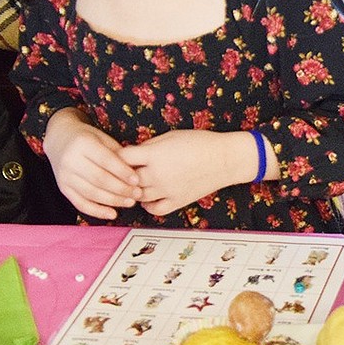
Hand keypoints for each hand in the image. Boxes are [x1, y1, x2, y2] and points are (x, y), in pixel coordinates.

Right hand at [42, 108, 141, 218]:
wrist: (59, 139)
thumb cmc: (87, 138)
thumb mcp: (102, 138)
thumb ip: (117, 153)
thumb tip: (136, 172)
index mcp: (83, 143)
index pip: (105, 160)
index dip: (122, 172)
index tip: (137, 180)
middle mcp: (70, 160)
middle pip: (98, 179)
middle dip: (121, 189)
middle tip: (138, 194)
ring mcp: (64, 176)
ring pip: (91, 193)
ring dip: (112, 200)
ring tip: (130, 202)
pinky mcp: (63, 188)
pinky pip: (80, 203)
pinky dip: (97, 211)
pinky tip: (112, 214)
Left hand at [119, 129, 250, 216]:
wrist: (225, 158)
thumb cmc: (201, 142)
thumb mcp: (171, 135)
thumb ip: (149, 145)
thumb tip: (134, 154)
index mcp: (154, 155)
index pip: (121, 157)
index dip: (117, 155)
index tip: (120, 154)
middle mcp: (156, 174)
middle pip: (126, 179)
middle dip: (124, 174)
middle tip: (126, 169)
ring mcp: (165, 190)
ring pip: (137, 196)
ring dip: (134, 190)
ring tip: (137, 183)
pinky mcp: (176, 202)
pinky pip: (154, 209)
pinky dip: (147, 205)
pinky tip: (149, 197)